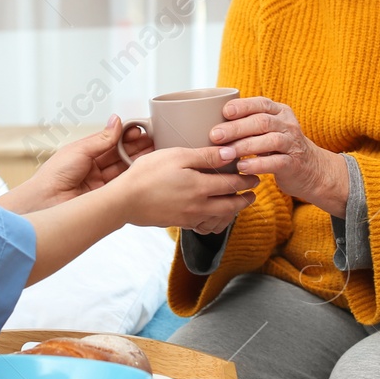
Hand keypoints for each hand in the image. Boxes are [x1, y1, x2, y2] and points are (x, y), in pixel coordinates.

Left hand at [22, 116, 155, 209]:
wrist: (46, 202)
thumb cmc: (54, 175)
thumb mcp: (80, 150)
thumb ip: (102, 139)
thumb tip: (117, 121)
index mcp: (85, 155)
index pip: (111, 143)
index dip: (126, 137)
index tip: (140, 130)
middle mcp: (94, 170)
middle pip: (120, 156)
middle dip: (137, 147)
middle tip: (154, 139)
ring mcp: (101, 185)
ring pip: (124, 170)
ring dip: (139, 160)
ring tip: (154, 150)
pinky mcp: (106, 198)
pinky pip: (123, 185)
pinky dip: (134, 176)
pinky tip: (146, 168)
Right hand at [113, 146, 258, 232]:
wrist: (124, 201)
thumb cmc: (147, 174)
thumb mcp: (177, 156)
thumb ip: (205, 155)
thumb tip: (231, 153)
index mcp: (201, 187)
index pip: (233, 184)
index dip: (247, 180)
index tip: (255, 176)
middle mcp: (199, 206)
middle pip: (231, 205)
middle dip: (245, 199)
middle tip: (253, 193)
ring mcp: (190, 217)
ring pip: (220, 218)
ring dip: (232, 211)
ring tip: (237, 204)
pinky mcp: (179, 223)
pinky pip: (205, 225)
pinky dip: (215, 221)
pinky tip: (213, 214)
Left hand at [209, 96, 348, 215]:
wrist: (311, 170)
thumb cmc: (278, 148)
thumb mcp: (267, 129)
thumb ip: (247, 122)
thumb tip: (208, 119)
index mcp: (279, 111)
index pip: (260, 103)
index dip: (242, 106)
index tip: (224, 112)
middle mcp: (287, 124)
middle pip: (262, 121)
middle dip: (236, 128)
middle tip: (215, 135)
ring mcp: (292, 144)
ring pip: (269, 141)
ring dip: (244, 147)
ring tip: (225, 154)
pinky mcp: (294, 164)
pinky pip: (275, 162)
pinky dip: (257, 165)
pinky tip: (242, 168)